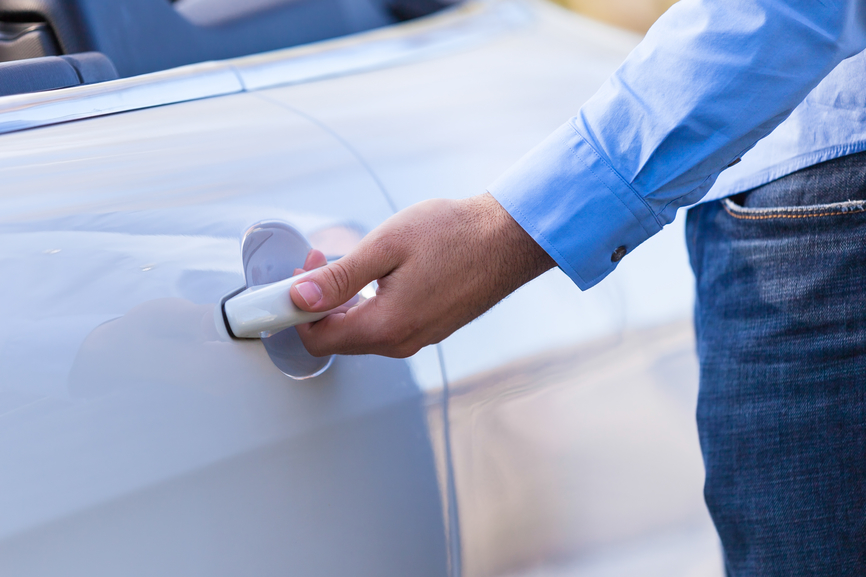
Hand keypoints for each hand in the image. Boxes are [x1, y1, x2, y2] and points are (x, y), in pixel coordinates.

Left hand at [290, 193, 554, 357]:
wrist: (510, 239)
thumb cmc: (456, 234)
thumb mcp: (386, 246)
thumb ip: (338, 278)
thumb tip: (298, 298)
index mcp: (387, 327)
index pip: (318, 339)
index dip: (297, 309)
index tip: (296, 277)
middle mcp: (402, 342)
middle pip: (338, 339)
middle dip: (318, 304)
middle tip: (319, 260)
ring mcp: (420, 337)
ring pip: (362, 332)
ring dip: (343, 303)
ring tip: (349, 263)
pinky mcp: (432, 327)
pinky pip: (387, 325)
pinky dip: (369, 305)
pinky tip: (377, 275)